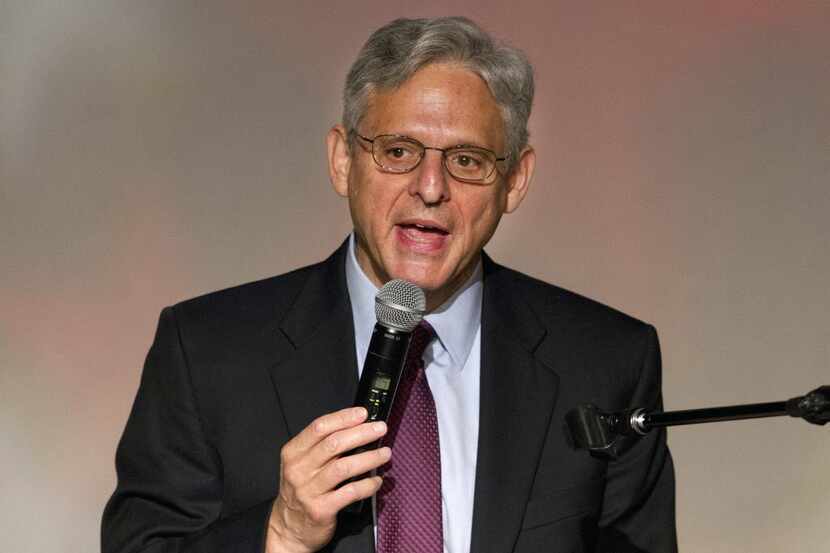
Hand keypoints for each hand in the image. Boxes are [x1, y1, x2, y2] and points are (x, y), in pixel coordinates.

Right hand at [266, 407, 390, 552]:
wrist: (288, 528)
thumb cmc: (302, 490)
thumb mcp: (302, 464)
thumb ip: (323, 446)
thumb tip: (356, 427)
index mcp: (293, 453)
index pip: (319, 428)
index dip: (343, 418)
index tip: (362, 413)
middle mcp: (299, 470)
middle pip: (333, 444)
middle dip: (361, 433)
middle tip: (380, 428)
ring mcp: (309, 491)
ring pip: (343, 467)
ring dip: (369, 458)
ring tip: (385, 453)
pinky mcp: (321, 510)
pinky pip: (350, 492)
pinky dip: (367, 485)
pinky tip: (377, 480)